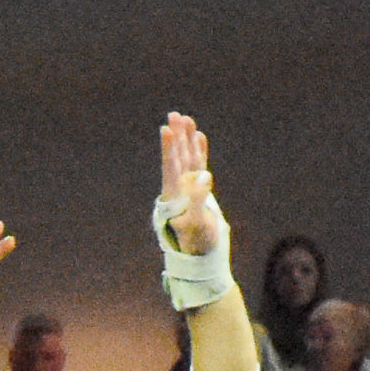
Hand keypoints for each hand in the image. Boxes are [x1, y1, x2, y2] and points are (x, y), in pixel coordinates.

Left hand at [158, 113, 224, 255]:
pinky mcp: (199, 190)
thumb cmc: (195, 244)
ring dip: (186, 139)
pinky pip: (198, 165)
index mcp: (174, 197)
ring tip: (185, 119)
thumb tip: (204, 175)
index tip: (166, 130)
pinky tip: (198, 137)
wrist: (201, 255)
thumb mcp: (196, 225)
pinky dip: (199, 151)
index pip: (170, 168)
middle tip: (174, 115)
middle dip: (176, 137)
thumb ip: (198, 200)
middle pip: (177, 158)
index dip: (169, 149)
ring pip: (187, 158)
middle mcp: (179, 189)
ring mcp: (189, 188)